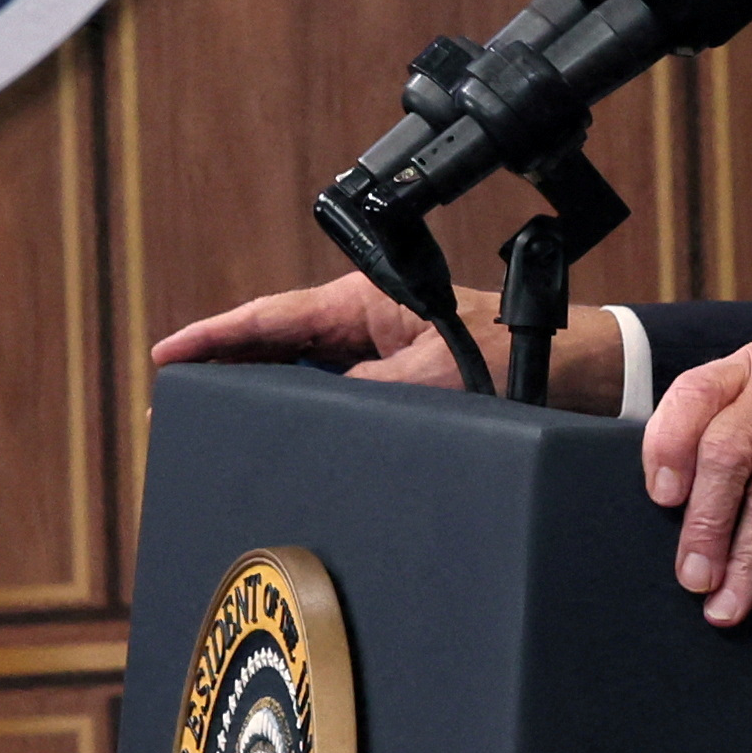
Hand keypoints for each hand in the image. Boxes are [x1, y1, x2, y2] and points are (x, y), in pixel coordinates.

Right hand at [152, 271, 620, 408]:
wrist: (585, 379)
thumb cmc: (518, 358)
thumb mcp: (429, 381)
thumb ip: (364, 394)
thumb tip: (309, 416)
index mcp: (367, 303)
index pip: (271, 320)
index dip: (213, 339)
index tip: (167, 358)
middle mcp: (369, 329)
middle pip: (277, 351)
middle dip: (227, 374)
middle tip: (176, 408)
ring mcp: (383, 360)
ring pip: (305, 383)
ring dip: (266, 403)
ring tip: (214, 431)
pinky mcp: (403, 394)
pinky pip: (339, 409)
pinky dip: (307, 425)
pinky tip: (287, 449)